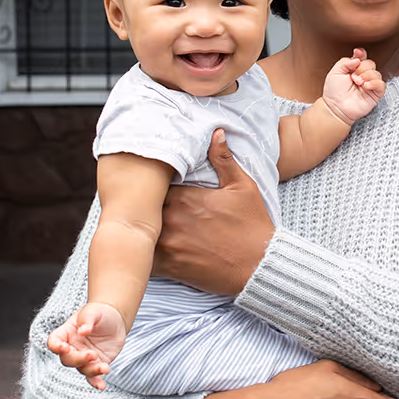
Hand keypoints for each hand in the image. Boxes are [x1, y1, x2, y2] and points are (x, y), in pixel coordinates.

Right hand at [47, 302, 128, 389]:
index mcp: (66, 333)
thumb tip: (83, 331)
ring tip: (104, 367)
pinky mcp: (96, 363)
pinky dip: (96, 382)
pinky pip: (93, 376)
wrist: (115, 319)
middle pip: (67, 359)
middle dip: (78, 359)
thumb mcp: (93, 311)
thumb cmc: (99, 313)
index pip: (54, 342)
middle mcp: (72, 348)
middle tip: (92, 354)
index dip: (56, 347)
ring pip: (81, 369)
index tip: (64, 347)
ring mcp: (83, 357)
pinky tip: (102, 386)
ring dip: (91, 370)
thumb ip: (86, 319)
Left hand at [153, 129, 272, 295]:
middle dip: (142, 206)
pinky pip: (144, 259)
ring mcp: (169, 244)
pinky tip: (144, 249)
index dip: (150, 185)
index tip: (151, 185)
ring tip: (138, 225)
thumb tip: (215, 132)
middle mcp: (172, 219)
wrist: (259, 265)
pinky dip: (141, 254)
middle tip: (140, 204)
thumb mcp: (243, 187)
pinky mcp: (170, 266)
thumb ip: (223, 159)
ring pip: (140, 232)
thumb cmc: (253, 225)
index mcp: (186, 197)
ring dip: (139, 228)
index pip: (153, 185)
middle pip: (142, 207)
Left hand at [321, 48, 385, 125]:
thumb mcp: (335, 72)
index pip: (362, 58)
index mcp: (353, 70)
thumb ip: (345, 62)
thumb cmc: (333, 92)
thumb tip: (357, 59)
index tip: (358, 53)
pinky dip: (375, 83)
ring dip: (367, 75)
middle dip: (362, 67)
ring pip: (377, 73)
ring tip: (358, 82)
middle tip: (353, 76)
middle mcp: (363, 76)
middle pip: (371, 63)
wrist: (335, 107)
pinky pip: (381, 85)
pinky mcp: (375, 94)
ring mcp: (369, 85)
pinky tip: (366, 86)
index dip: (361, 54)